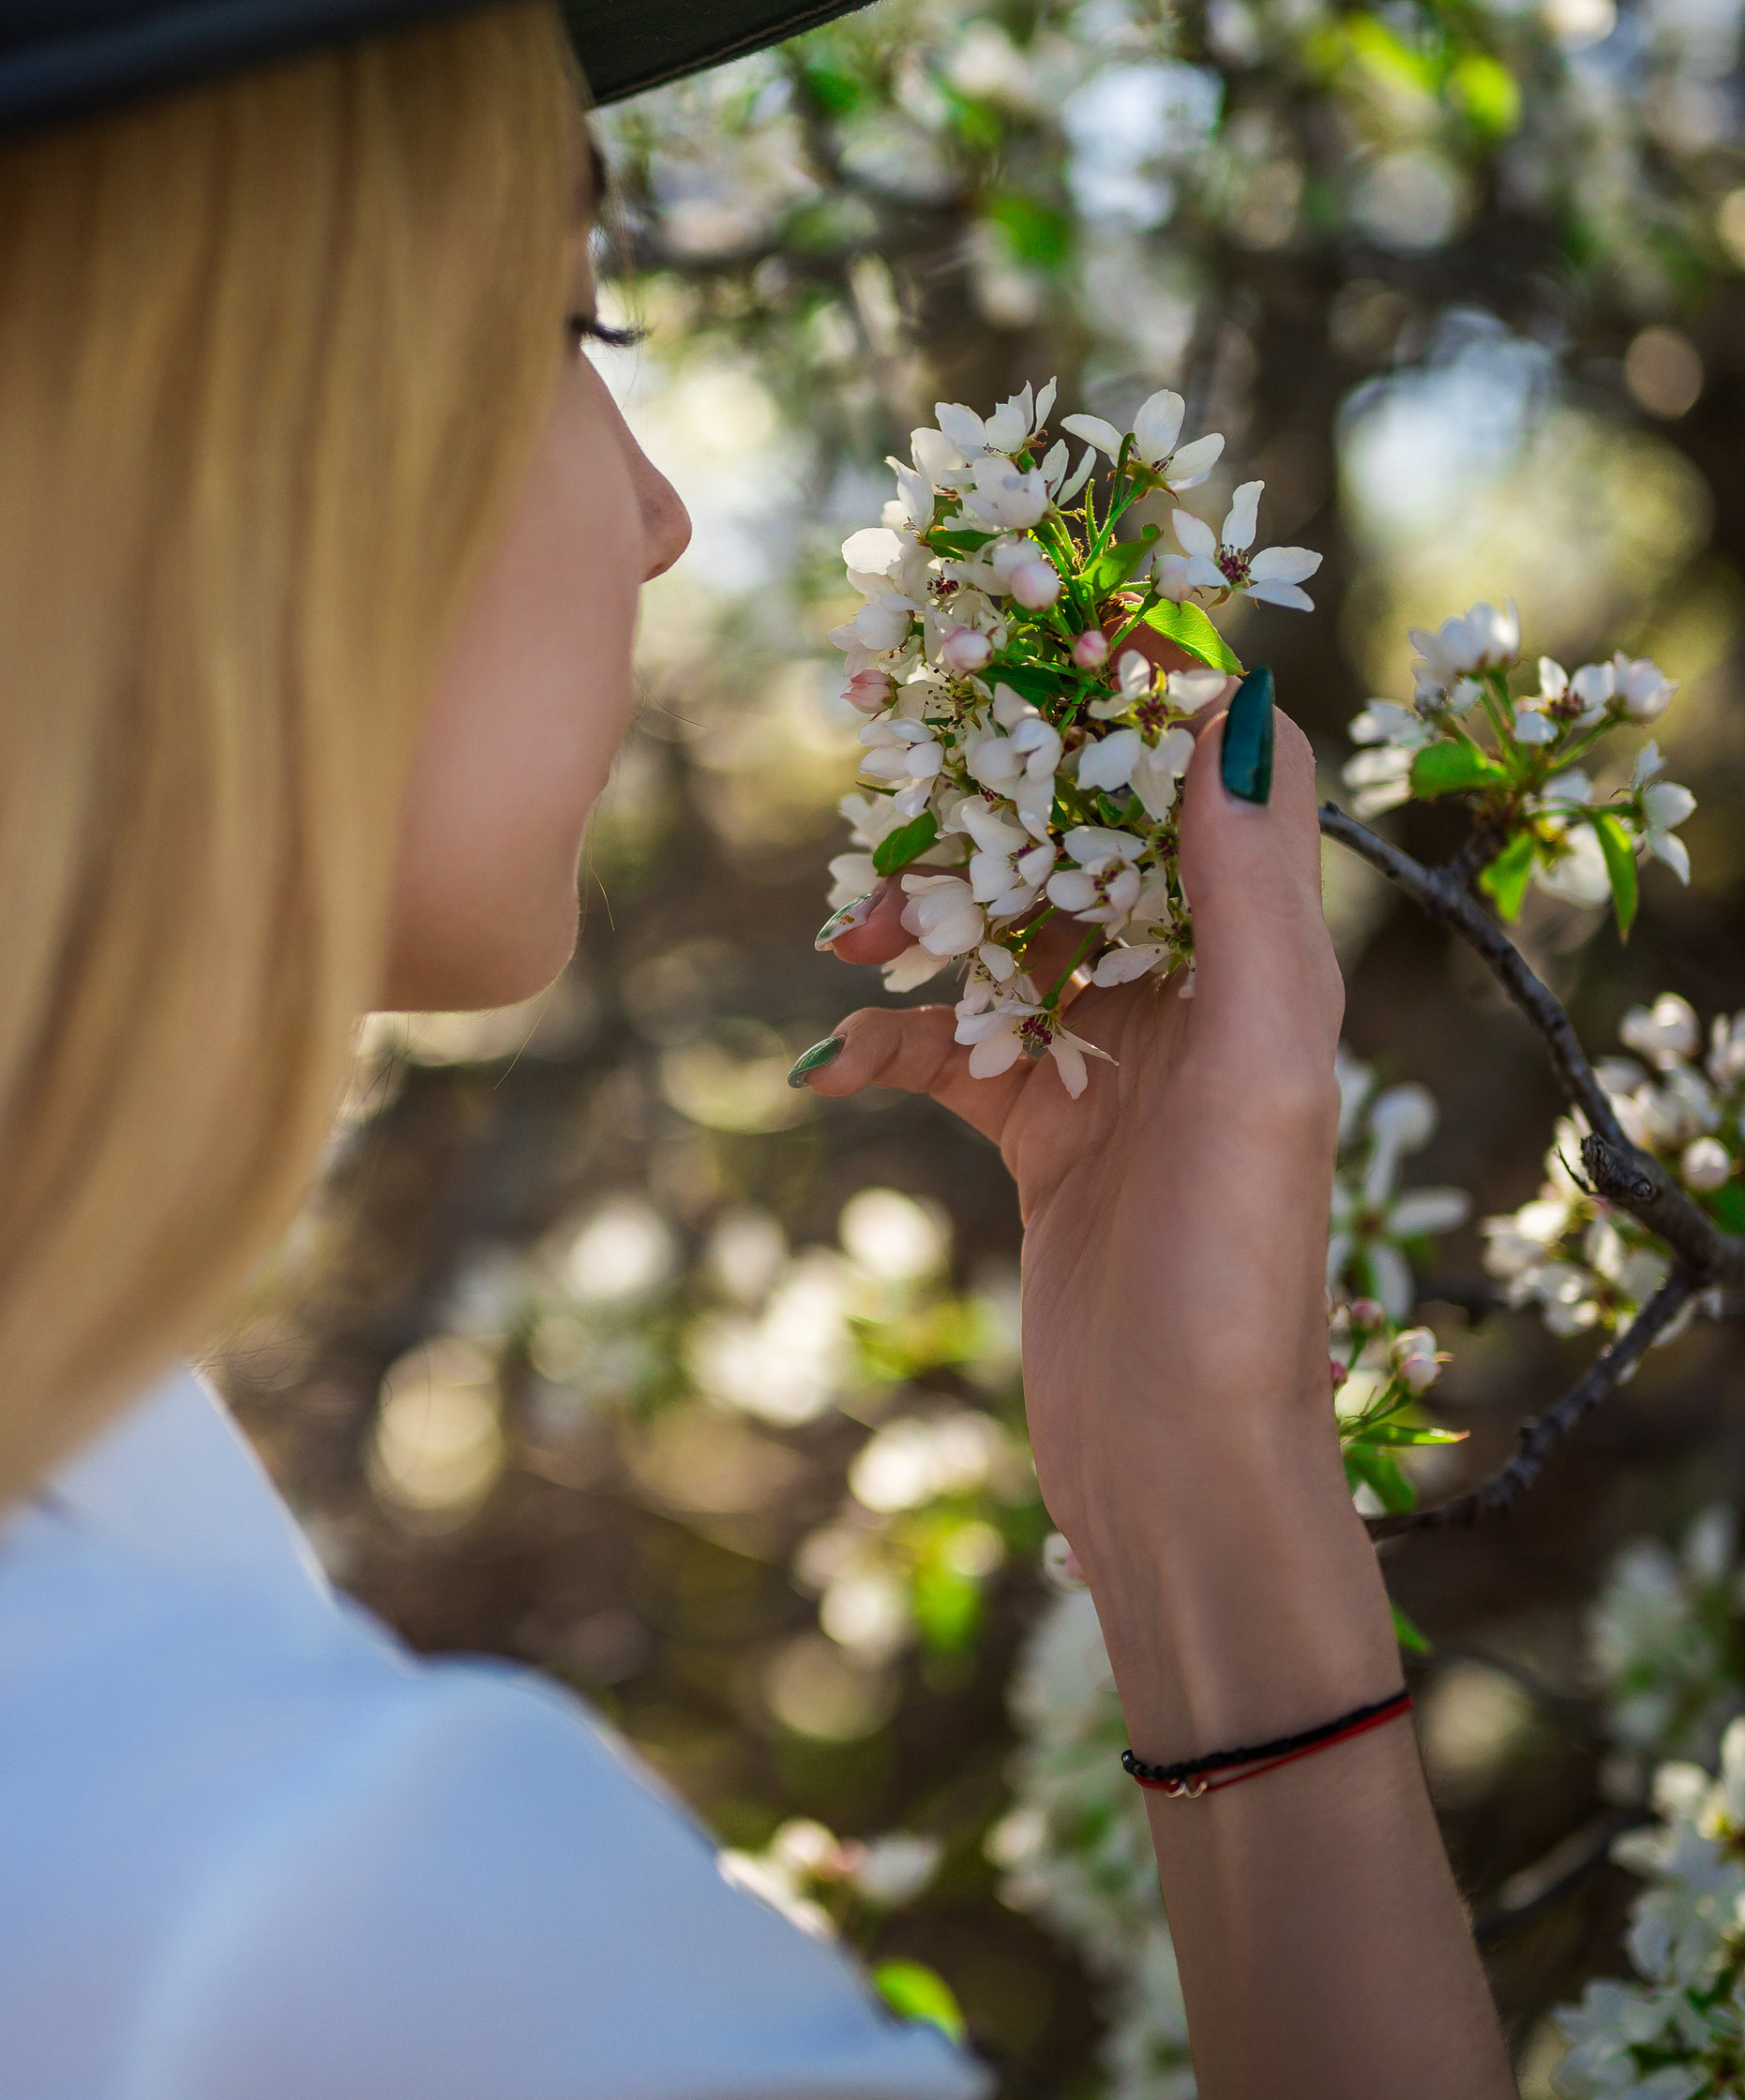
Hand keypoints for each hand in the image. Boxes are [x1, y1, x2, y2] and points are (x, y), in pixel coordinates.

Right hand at [801, 687, 1383, 1741]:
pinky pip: (948, 1052)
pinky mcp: (1042, 1138)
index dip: (1121, 704)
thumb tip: (1236, 705)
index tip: (1025, 627)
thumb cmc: (1239, 1275)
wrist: (1177, 1472)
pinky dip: (888, 1044)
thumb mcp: (1265, 1067)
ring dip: (923, 927)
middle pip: (1077, 851)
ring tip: (852, 941)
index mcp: (1266, 965)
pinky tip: (833, 1063)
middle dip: (984, 809)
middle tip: (885, 768)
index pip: (1196, 787)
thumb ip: (1251, 890)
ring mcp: (1111, 1067)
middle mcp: (1196, 998)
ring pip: (999, 941)